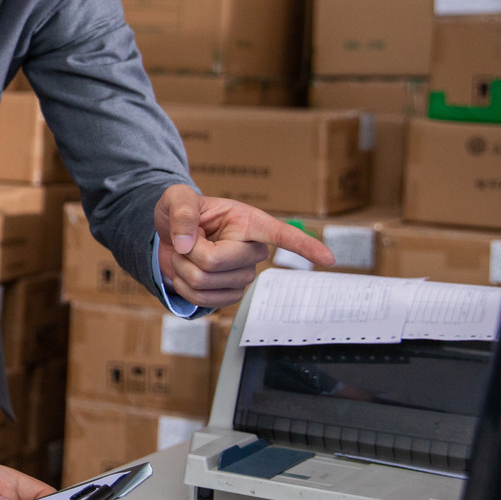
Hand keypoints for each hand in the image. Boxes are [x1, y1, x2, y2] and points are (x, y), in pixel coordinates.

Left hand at [154, 185, 334, 308]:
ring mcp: (243, 276)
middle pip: (215, 262)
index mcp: (249, 222)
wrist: (171, 235)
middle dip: (187, 252)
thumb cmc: (181, 211)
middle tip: (185, 239)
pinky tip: (186, 273)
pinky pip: (202, 301)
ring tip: (185, 254)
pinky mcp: (231, 295)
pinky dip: (183, 287)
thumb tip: (187, 244)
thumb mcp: (176, 198)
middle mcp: (252, 251)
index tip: (329, 259)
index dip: (304, 246)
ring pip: (205, 283)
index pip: (281, 234)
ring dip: (182, 269)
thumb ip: (181, 213)